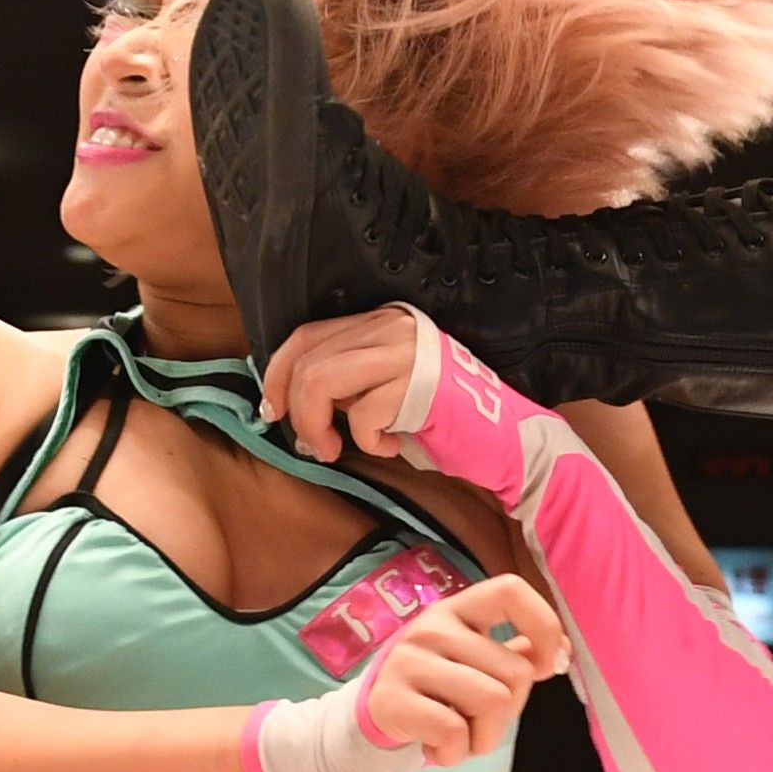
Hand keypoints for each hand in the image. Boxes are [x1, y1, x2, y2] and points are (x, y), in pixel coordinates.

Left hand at [263, 308, 431, 461]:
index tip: (273, 410)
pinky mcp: (419, 385)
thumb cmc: (439, 407)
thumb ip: (346, 380)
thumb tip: (293, 406)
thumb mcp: (386, 380)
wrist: (499, 422)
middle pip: (308, 363)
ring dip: (316, 426)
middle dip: (298, 414)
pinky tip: (389, 447)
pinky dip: (368, 442)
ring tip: (334, 450)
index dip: (277, 375)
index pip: (306, 336)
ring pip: (321, 381)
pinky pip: (364, 416)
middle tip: (312, 446)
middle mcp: (389, 329)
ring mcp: (404, 353)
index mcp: (377, 322)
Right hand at [357, 575, 568, 765]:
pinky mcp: (390, 700)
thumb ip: (519, 651)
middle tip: (480, 718)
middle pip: (515, 673)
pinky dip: (456, 752)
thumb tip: (559, 653)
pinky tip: (437, 744)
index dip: (543, 626)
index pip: (511, 591)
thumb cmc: (442, 684)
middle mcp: (432, 626)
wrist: (378, 711)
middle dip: (511, 711)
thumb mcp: (477, 658)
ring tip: (460, 733)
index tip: (547, 666)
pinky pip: (454, 732)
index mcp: (460, 608)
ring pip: (492, 702)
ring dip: (485, 736)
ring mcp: (408, 660)